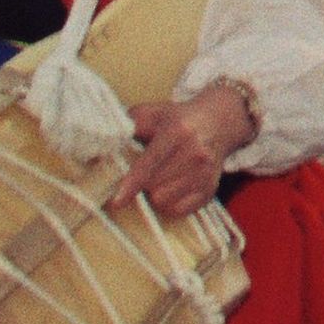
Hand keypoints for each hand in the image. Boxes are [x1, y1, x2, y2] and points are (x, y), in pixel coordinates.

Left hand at [112, 83, 255, 218]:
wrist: (219, 121)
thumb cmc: (178, 119)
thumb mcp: (153, 112)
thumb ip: (128, 123)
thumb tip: (105, 140)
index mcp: (177, 131)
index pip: (149, 164)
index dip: (131, 184)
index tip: (117, 201)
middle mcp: (195, 153)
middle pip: (153, 187)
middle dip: (142, 184)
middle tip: (145, 173)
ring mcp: (205, 173)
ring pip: (164, 201)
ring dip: (155, 194)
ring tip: (160, 178)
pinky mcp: (210, 189)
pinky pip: (179, 210)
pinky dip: (170, 204)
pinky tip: (172, 187)